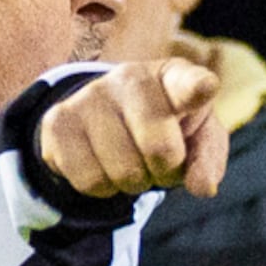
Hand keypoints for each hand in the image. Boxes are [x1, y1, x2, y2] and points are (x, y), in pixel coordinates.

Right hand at [38, 57, 227, 201]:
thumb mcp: (197, 139)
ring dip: (132, 182)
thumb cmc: (165, 128)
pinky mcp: (58, 121)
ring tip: (130, 161)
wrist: (107, 120)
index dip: (197, 88)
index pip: (187, 83)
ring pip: (123, 172)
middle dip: (165, 172)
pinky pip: (90, 180)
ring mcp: (90, 96)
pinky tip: (103, 164)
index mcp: (173, 77)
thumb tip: (202, 187)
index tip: (205, 87)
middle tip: (159, 164)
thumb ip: (207, 160)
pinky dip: (102, 187)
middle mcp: (130, 77)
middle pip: (160, 150)